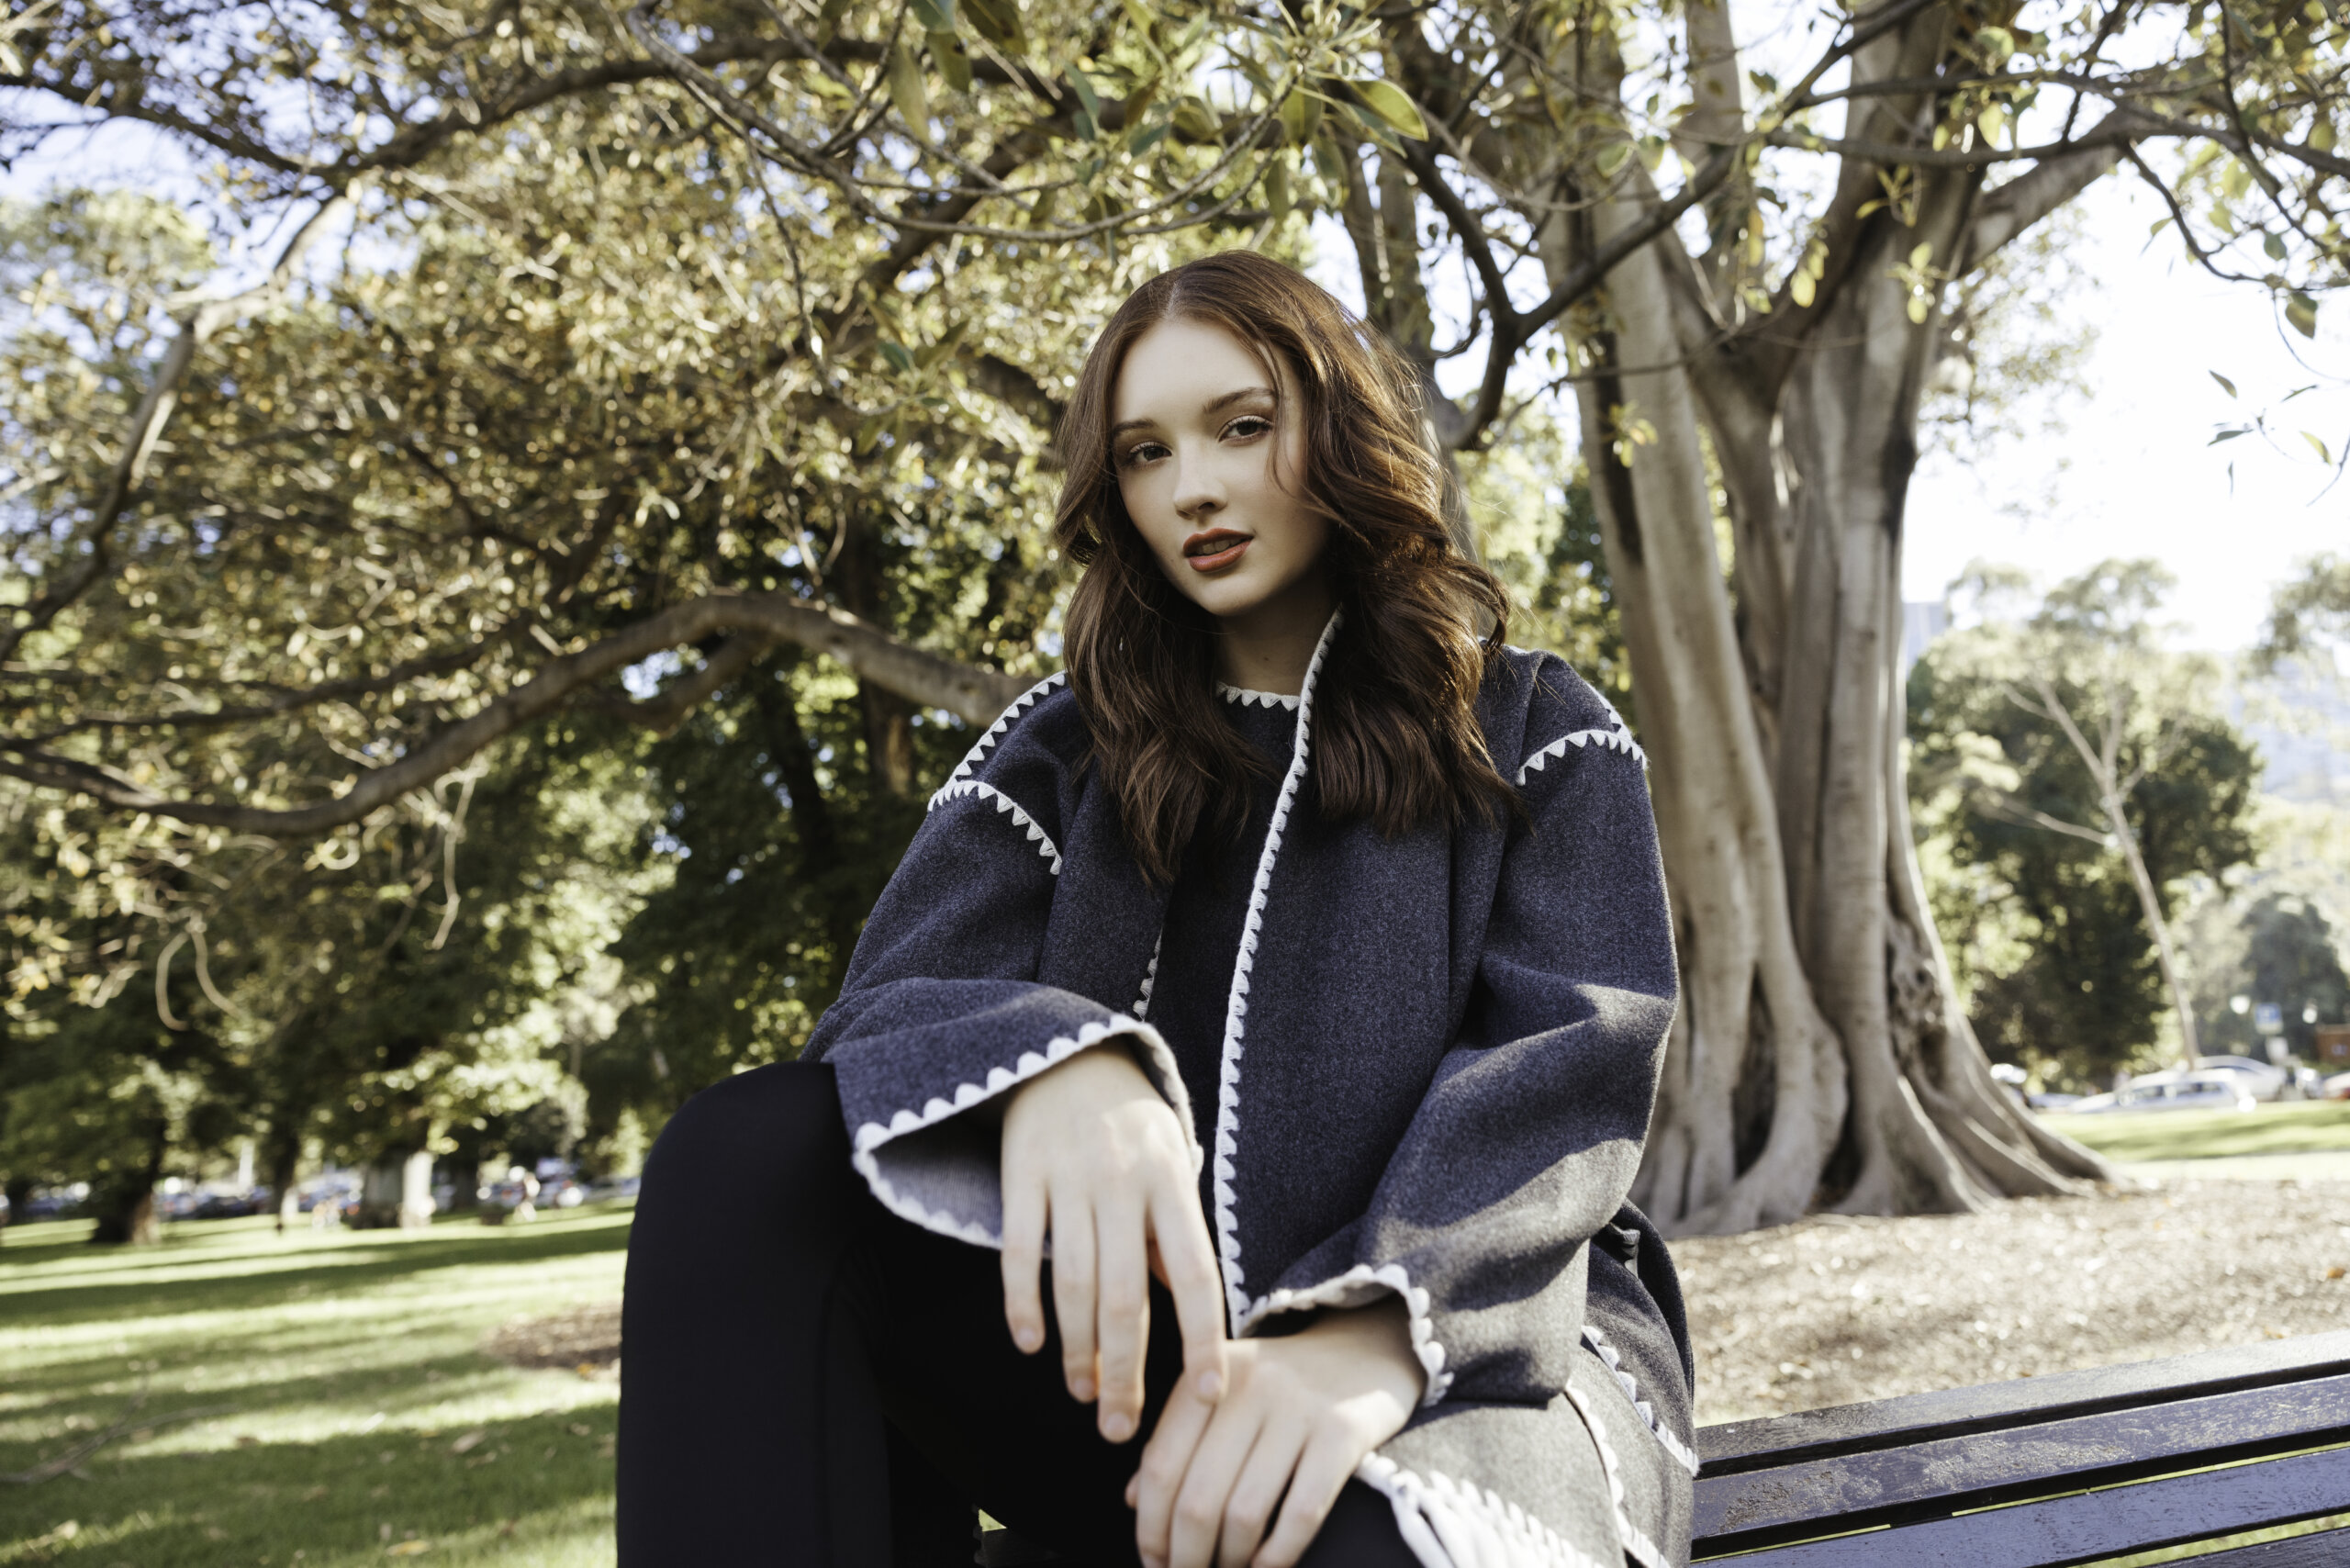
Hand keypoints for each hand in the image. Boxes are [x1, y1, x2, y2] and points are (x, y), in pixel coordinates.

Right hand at [1000, 1040, 1227, 1442]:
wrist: (1069, 1054)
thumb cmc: (1132, 1126)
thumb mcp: (1172, 1164)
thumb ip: (1176, 1233)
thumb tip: (1184, 1311)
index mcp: (1172, 1182)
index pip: (1195, 1275)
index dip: (1202, 1339)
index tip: (1207, 1396)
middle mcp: (1124, 1181)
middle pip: (1126, 1296)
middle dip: (1125, 1370)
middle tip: (1120, 1428)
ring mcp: (1069, 1176)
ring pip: (1073, 1282)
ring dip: (1076, 1349)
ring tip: (1083, 1394)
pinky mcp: (1021, 1171)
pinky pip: (1020, 1249)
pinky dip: (1022, 1302)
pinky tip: (1029, 1344)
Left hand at [1126, 1298, 1422, 1567]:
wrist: (1365, 1349)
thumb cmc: (1281, 1385)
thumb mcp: (1223, 1395)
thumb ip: (1178, 1441)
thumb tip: (1132, 1500)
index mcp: (1208, 1377)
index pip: (1161, 1465)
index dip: (1149, 1526)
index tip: (1153, 1561)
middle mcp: (1248, 1387)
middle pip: (1197, 1496)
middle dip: (1184, 1555)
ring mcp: (1298, 1409)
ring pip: (1244, 1511)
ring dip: (1228, 1561)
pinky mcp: (1343, 1432)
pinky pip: (1302, 1512)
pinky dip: (1278, 1554)